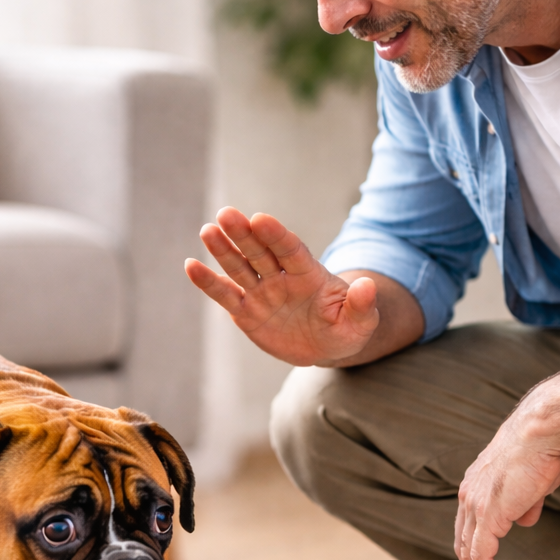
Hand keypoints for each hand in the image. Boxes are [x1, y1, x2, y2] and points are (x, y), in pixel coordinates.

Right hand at [185, 208, 381, 365]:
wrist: (325, 345)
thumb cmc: (346, 328)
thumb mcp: (361, 322)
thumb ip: (362, 305)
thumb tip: (369, 286)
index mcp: (308, 274)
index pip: (291, 250)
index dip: (276, 235)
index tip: (260, 219)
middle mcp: (281, 276)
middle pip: (260, 251)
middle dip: (244, 234)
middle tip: (226, 214)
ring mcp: (261, 292)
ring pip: (239, 267)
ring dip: (223, 250)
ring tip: (208, 231)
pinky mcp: (245, 311)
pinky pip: (225, 295)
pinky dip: (208, 282)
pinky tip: (190, 265)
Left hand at [454, 417, 559, 559]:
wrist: (542, 429)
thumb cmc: (544, 448)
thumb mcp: (533, 480)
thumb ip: (525, 501)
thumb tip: (524, 520)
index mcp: (474, 484)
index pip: (468, 525)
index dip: (476, 549)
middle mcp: (468, 495)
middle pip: (463, 543)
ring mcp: (475, 506)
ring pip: (470, 554)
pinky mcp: (488, 516)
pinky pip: (482, 557)